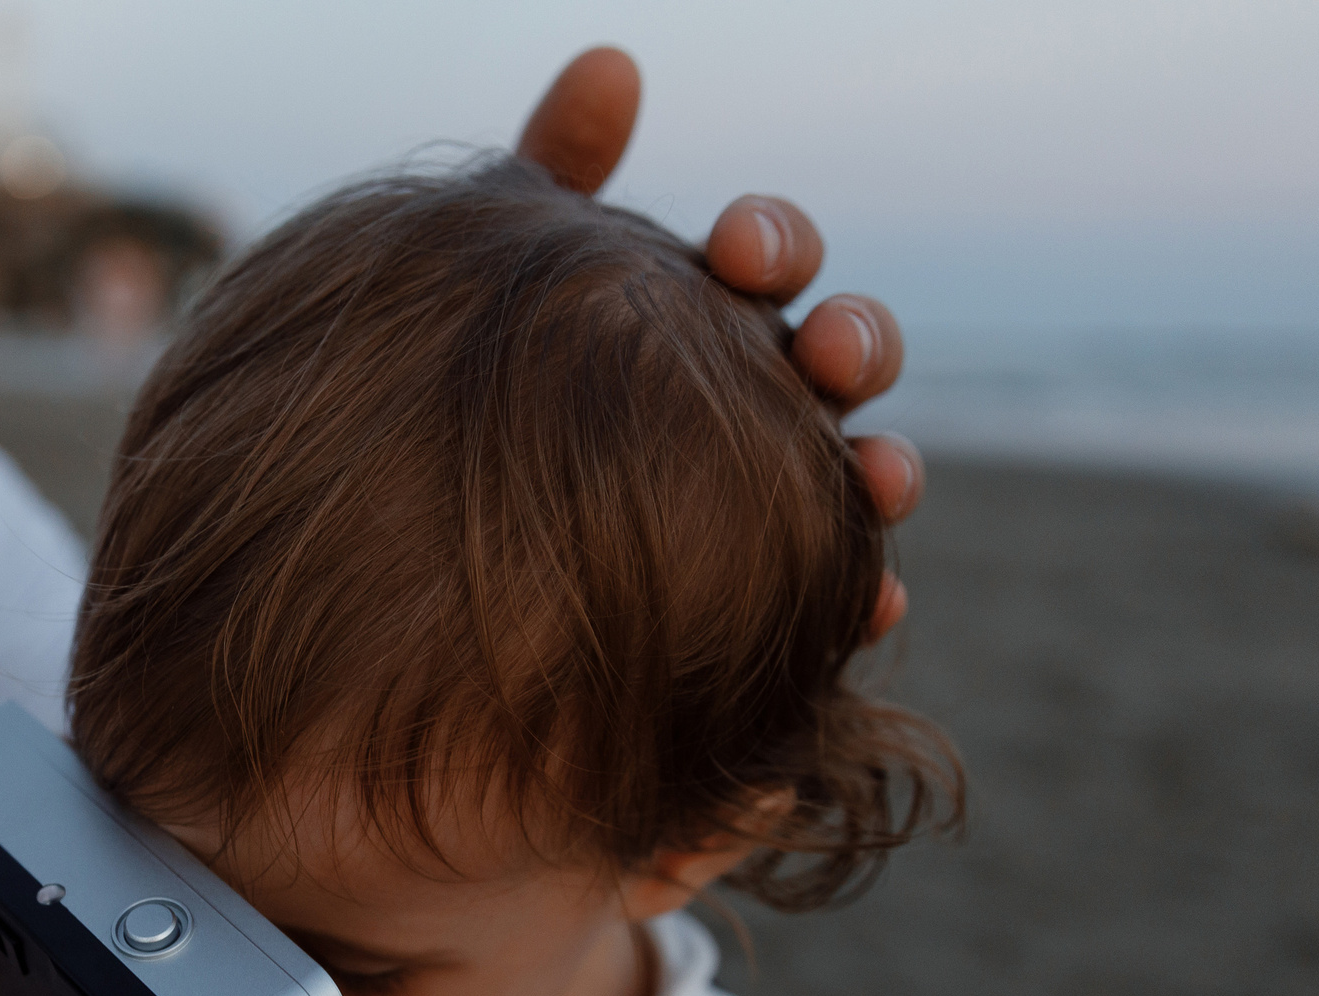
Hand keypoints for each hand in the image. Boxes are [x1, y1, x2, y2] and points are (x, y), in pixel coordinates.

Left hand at [518, 46, 917, 644]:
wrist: (427, 545)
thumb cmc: (490, 386)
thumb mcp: (514, 280)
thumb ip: (559, 174)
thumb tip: (613, 64)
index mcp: (709, 307)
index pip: (770, 260)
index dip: (773, 245)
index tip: (736, 248)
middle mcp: (757, 394)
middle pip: (845, 357)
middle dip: (855, 345)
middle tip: (826, 355)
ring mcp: (773, 495)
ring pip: (864, 476)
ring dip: (890, 466)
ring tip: (880, 477)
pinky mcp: (767, 595)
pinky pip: (836, 601)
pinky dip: (864, 598)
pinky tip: (870, 607)